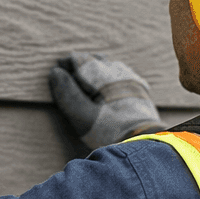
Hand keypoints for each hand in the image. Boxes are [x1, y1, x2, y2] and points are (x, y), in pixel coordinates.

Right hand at [49, 52, 164, 150]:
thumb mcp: (81, 114)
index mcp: (100, 72)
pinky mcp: (140, 89)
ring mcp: (130, 77)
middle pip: (93, 59)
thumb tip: (55, 72)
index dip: (65, 65)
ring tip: (88, 86)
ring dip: (96, 72)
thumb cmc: (109, 129)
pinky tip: (108, 92)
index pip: (76, 59)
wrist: (144, 140)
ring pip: (109, 66)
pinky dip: (111, 80)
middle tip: (71, 79)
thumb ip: (66, 92)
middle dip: (80, 67)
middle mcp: (116, 69)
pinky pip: (122, 76)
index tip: (58, 74)